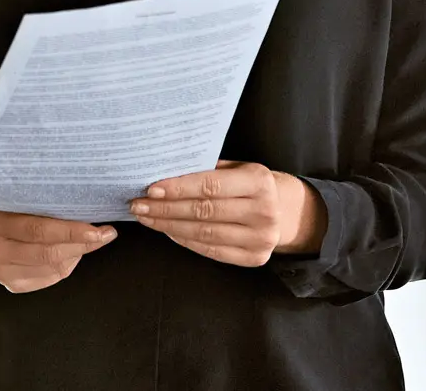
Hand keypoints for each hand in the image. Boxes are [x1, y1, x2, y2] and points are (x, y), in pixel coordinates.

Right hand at [0, 205, 115, 293]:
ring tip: (90, 239)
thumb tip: (83, 202)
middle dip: (82, 244)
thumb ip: (39, 201)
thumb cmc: (2, 206)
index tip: (99, 228)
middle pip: (48, 252)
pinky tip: (72, 252)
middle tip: (106, 234)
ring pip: (53, 267)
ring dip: (77, 253)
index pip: (38, 230)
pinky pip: (49, 277)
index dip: (71, 231)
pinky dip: (66, 265)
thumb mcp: (13, 197)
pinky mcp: (11, 284)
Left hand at [131, 161, 323, 266]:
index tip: (150, 189)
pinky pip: (211, 250)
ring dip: (169, 226)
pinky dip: (184, 240)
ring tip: (147, 218)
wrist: (287, 211)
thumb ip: (208, 169)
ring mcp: (261, 238)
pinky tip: (167, 231)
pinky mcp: (254, 258)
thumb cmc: (251, 185)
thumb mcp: (238, 168)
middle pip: (203, 211)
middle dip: (166, 208)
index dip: (178, 188)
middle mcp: (263, 211)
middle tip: (138, 205)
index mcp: (259, 181)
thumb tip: (164, 170)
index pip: (210, 186)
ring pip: (204, 233)